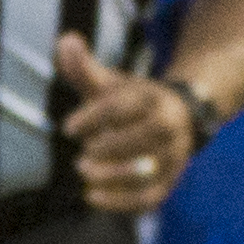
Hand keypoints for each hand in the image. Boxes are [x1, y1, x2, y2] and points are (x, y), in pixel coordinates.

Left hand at [57, 32, 197, 210]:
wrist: (178, 121)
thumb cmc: (132, 104)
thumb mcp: (111, 84)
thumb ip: (84, 67)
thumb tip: (66, 41)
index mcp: (153, 98)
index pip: (123, 106)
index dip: (92, 117)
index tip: (68, 128)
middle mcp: (169, 126)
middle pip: (141, 137)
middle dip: (107, 147)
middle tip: (81, 155)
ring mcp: (173, 156)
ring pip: (148, 170)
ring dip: (112, 175)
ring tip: (85, 173)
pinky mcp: (170, 181)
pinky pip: (150, 197)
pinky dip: (121, 203)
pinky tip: (92, 198)